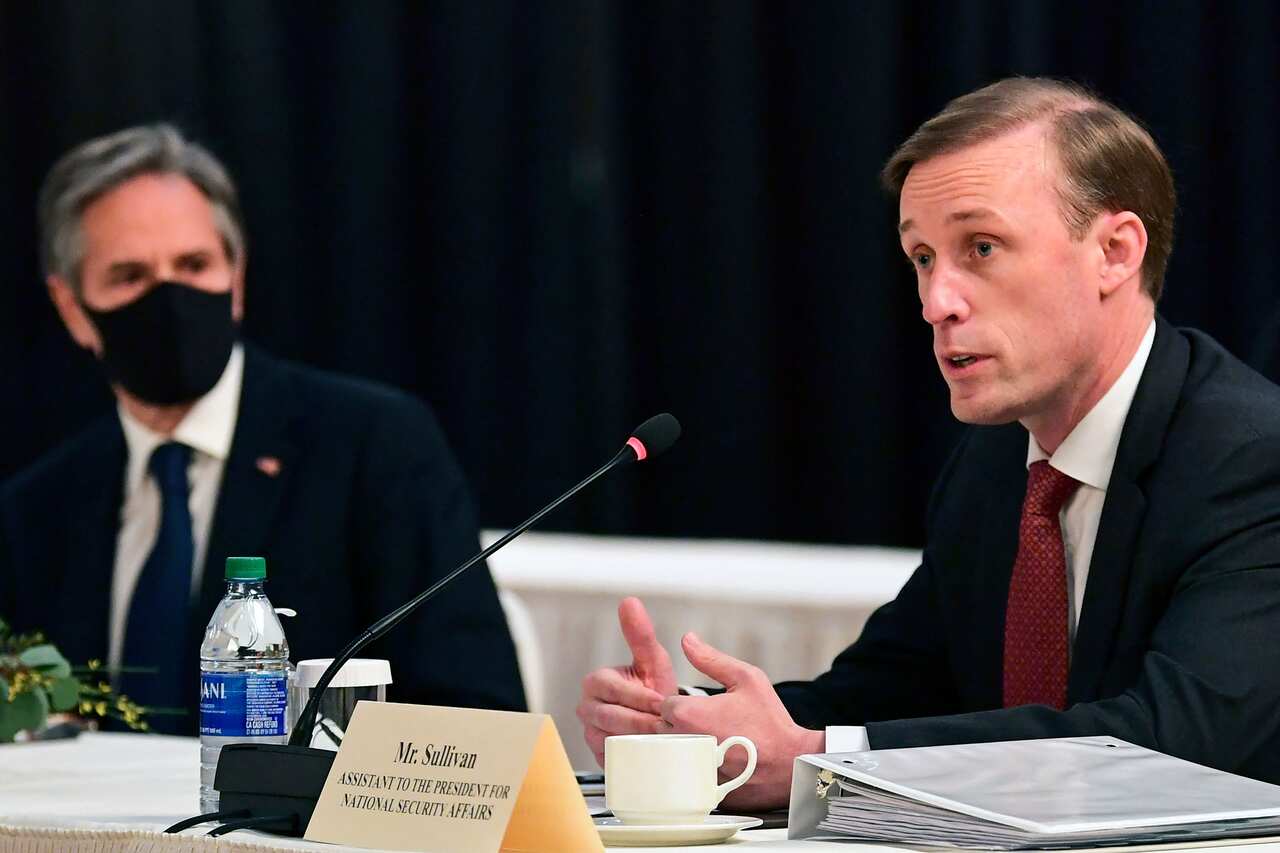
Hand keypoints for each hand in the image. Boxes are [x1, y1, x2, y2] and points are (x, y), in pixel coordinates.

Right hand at [577, 597, 678, 765]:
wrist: (657, 719)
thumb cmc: (652, 687)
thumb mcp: (651, 659)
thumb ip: (640, 633)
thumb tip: (629, 601)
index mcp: (596, 682)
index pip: (614, 690)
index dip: (640, 696)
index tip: (662, 701)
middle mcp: (588, 708)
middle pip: (612, 718)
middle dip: (642, 722)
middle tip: (666, 726)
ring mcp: (591, 734)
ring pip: (612, 740)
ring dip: (639, 742)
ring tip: (663, 740)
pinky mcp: (599, 757)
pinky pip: (613, 761)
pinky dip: (633, 759)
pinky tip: (652, 756)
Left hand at [659, 632, 823, 810]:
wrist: (789, 762)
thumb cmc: (770, 721)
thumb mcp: (746, 679)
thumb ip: (711, 659)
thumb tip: (687, 639)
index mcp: (688, 713)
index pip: (664, 703)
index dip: (681, 703)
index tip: (700, 707)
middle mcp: (683, 741)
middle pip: (661, 727)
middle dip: (678, 723)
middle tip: (706, 723)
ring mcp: (689, 767)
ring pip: (670, 751)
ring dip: (682, 745)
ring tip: (710, 742)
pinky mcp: (697, 785)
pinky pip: (683, 773)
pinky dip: (692, 767)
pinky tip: (713, 762)